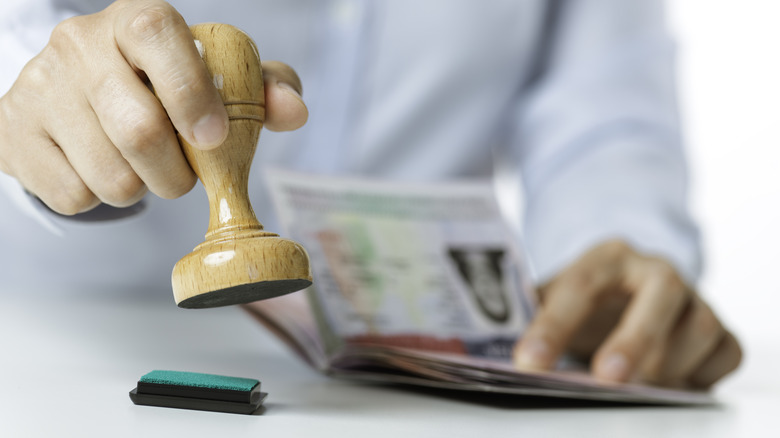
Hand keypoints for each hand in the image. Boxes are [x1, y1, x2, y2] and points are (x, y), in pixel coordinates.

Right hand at [0, 0, 306, 214]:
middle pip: (138, 128)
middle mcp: (80, 44)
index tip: (213, 136)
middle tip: (183, 176)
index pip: (159, 34)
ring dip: (141, 190)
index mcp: (136, 20)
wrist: (74, 98)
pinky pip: (73, 196)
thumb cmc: (159, 88)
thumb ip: (259, 91)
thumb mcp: (213, 80)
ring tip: (139, 169)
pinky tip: (99, 170)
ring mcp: (40, 88)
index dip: (191, 90)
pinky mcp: (13, 134)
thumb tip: (294, 111)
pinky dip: (100, 199)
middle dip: (176, 173)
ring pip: (109, 176)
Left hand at [513, 240, 741, 387]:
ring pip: (700, 327)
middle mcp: (656, 270)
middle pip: (659, 295)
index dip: (553, 325)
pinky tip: (671, 383)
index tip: (528, 363)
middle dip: (633, 340)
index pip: (580, 285)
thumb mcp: (552, 298)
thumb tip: (494, 354)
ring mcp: (693, 297)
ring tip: (636, 388)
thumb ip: (529, 318)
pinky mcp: (720, 326)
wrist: (628, 289)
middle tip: (605, 379)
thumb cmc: (586, 300)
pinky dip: (701, 374)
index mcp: (606, 257)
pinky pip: (725, 351)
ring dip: (667, 365)